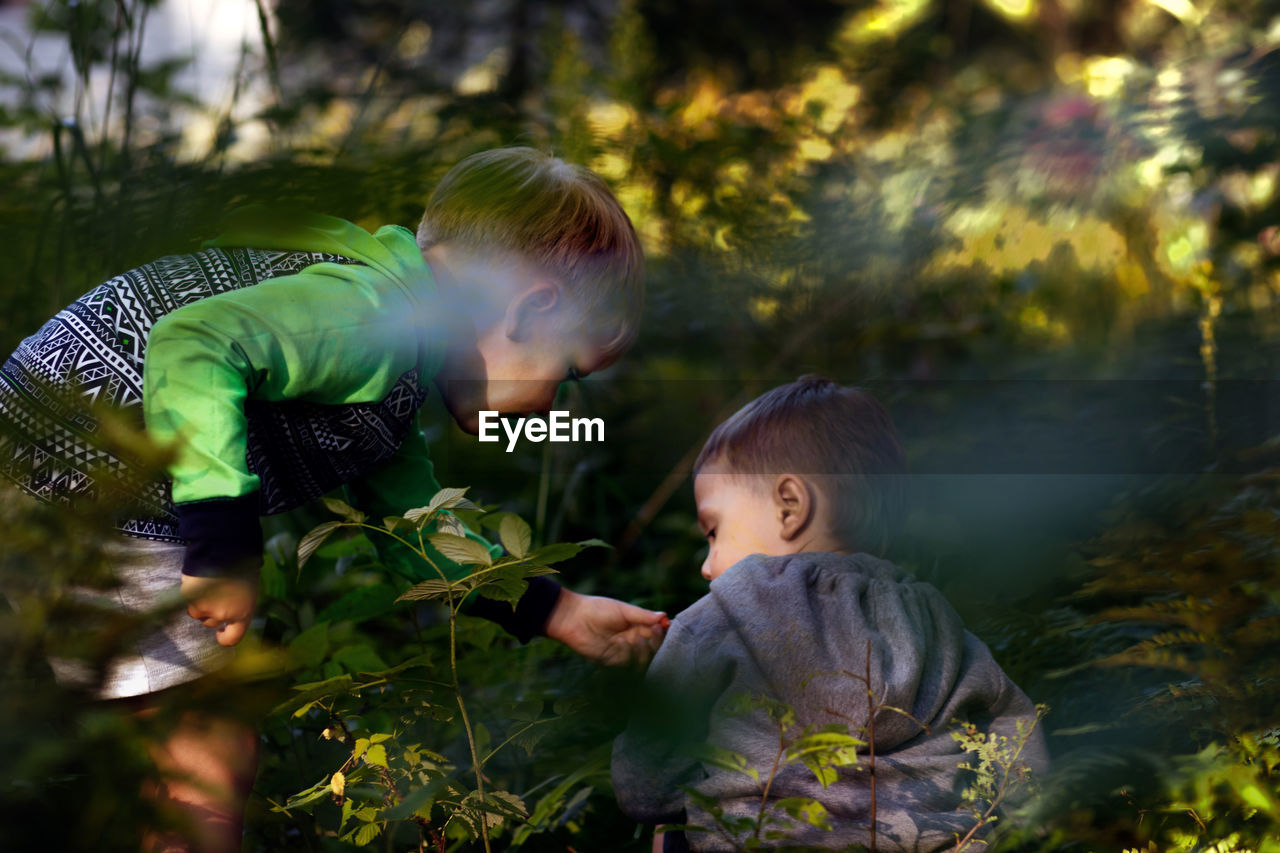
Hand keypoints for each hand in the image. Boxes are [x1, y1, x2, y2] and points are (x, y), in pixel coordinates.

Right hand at [180, 574, 257, 646]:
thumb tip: (232, 614)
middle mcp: (223, 614)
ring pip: (197, 613)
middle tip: (215, 595)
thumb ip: (240, 606)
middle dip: (211, 613)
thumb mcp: (250, 590)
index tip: (220, 632)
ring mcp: (205, 607)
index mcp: (243, 613)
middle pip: (210, 623)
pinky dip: (190, 593)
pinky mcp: (190, 596)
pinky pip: (187, 600)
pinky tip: (199, 580)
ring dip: (199, 604)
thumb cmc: (243, 567)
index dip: (224, 638)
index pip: (232, 639)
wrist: (226, 549)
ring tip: (207, 586)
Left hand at [544, 588, 669, 665]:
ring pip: (644, 661)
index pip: (657, 634)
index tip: (667, 626)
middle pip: (654, 650)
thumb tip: (665, 616)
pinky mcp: (611, 662)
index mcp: (637, 628)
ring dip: (644, 651)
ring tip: (636, 639)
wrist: (573, 618)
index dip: (665, 633)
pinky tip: (621, 643)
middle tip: (656, 632)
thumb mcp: (623, 610)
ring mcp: (622, 654)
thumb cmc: (597, 609)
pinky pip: (627, 665)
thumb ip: (643, 616)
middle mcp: (632, 642)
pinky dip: (628, 655)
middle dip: (658, 643)